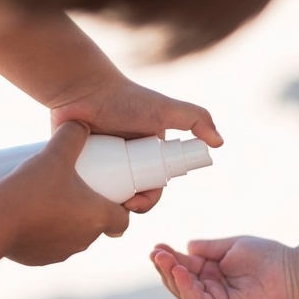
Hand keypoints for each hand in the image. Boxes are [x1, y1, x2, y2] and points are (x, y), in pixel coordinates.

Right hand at [0, 121, 129, 265]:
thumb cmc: (31, 189)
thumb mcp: (55, 154)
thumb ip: (72, 134)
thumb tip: (80, 123)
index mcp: (98, 218)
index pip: (123, 218)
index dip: (119, 205)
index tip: (107, 191)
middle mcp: (85, 240)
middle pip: (97, 225)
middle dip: (89, 208)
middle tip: (73, 187)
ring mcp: (62, 252)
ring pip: (72, 235)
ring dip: (67, 221)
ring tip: (49, 198)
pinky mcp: (40, 260)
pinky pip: (49, 245)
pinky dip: (45, 233)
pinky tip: (31, 216)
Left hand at [49, 76, 222, 212]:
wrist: (83, 89)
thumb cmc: (124, 98)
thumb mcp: (164, 109)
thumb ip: (196, 118)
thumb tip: (219, 143)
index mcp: (148, 153)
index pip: (153, 186)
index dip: (148, 200)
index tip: (136, 203)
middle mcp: (126, 160)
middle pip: (130, 195)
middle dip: (126, 209)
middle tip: (116, 207)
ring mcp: (102, 163)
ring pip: (106, 197)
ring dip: (105, 210)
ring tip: (98, 208)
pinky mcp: (79, 165)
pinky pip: (83, 190)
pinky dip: (83, 200)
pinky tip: (81, 206)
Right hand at [150, 237, 297, 298]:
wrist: (294, 273)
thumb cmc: (268, 258)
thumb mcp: (232, 247)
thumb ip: (208, 249)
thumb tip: (186, 246)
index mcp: (212, 274)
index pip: (184, 267)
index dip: (169, 258)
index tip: (157, 246)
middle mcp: (211, 291)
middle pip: (180, 282)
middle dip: (166, 267)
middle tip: (155, 252)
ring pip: (186, 294)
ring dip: (172, 277)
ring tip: (163, 259)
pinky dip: (187, 289)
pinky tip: (181, 272)